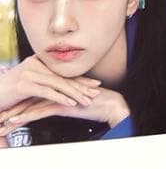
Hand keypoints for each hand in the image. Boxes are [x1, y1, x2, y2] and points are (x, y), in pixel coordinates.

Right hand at [0, 57, 100, 110]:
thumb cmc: (7, 91)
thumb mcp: (27, 83)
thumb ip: (42, 81)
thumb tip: (59, 85)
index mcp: (37, 61)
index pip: (63, 71)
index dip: (79, 77)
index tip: (94, 83)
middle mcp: (35, 64)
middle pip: (63, 76)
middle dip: (81, 85)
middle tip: (96, 91)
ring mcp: (29, 73)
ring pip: (58, 84)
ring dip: (75, 93)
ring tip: (87, 100)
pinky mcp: (24, 85)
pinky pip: (47, 92)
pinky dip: (60, 97)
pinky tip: (71, 103)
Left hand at [0, 87, 128, 136]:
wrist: (110, 105)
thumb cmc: (95, 104)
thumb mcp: (75, 102)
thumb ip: (63, 101)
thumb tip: (51, 106)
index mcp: (58, 87)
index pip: (34, 93)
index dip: (19, 101)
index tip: (7, 107)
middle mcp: (56, 89)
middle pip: (29, 98)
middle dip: (12, 107)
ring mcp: (58, 96)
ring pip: (30, 105)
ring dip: (14, 114)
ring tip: (1, 121)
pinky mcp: (61, 105)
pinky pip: (39, 112)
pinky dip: (25, 117)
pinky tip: (15, 121)